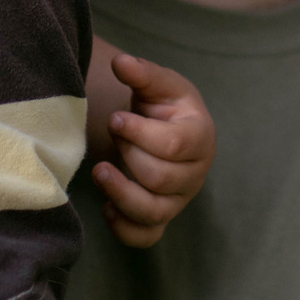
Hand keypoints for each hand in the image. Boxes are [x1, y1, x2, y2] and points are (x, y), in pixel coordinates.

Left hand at [87, 45, 214, 248]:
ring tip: (98, 171)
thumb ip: (142, 72)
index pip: (174, 145)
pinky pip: (146, 237)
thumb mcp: (157, 84)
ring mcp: (178, 200)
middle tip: (113, 137)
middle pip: (160, 178)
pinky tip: (106, 207)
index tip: (114, 119)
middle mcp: (194, 173)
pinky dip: (123, 227)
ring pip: (153, 211)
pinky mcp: (160, 219)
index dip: (139, 133)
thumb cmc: (163, 105)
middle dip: (129, 156)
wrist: (162, 129)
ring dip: (121, 194)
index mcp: (200, 136)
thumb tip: (121, 62)